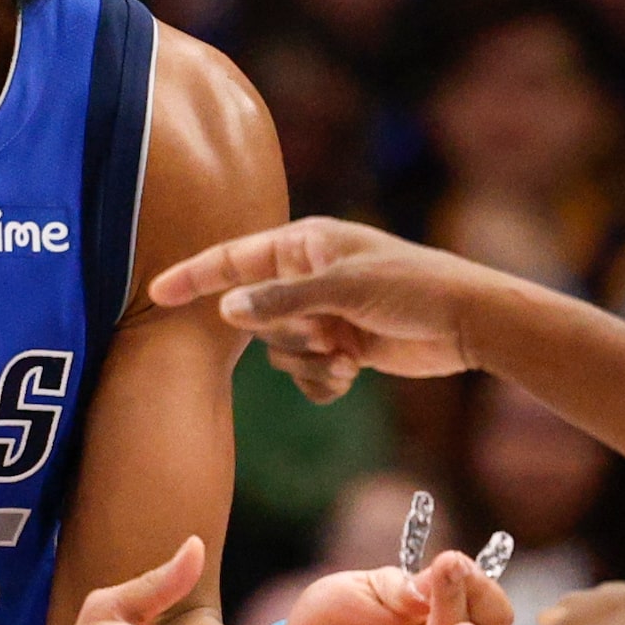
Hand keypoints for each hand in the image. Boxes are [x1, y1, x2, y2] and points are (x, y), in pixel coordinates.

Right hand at [149, 218, 496, 403]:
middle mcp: (307, 278)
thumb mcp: (345, 288)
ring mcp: (322, 314)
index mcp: (305, 245)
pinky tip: (352, 372)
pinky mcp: (340, 346)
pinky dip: (322, 380)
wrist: (467, 322)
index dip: (195, 275)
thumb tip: (227, 309)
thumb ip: (283, 300)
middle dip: (285, 334)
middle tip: (329, 332)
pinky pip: (304, 374)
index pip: (235, 259)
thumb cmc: (412, 287)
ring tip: (347, 354)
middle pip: (255, 316)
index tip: (157, 292)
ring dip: (306, 361)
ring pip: (278, 350)